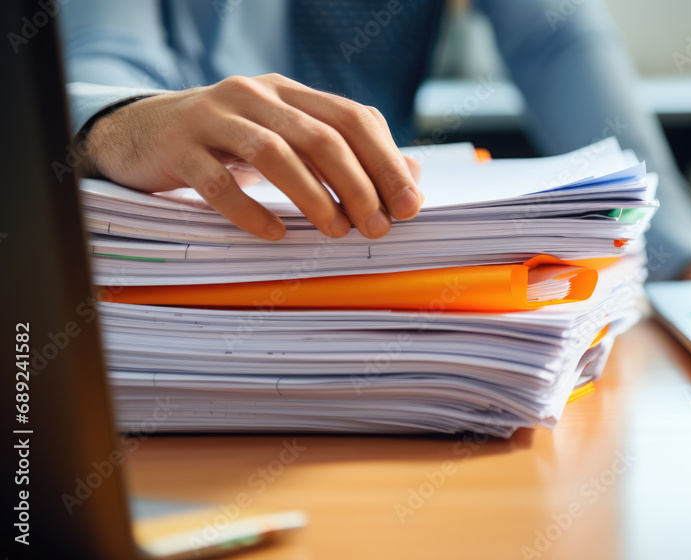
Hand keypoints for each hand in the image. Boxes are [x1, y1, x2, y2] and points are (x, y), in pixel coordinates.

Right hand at [80, 74, 423, 239]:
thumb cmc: (228, 146)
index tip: (409, 206)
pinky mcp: (178, 146)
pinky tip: (275, 234)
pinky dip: (251, 210)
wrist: (141, 134)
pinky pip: (218, 181)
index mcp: (289, 92)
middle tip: (376, 227)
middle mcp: (254, 95)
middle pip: (320, 136)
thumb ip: (345, 155)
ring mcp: (213, 116)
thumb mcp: (287, 140)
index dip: (386, 162)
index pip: (352, 118)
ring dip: (313, 196)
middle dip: (357, 185)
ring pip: (273, 152)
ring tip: (336, 232)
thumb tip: (412, 178)